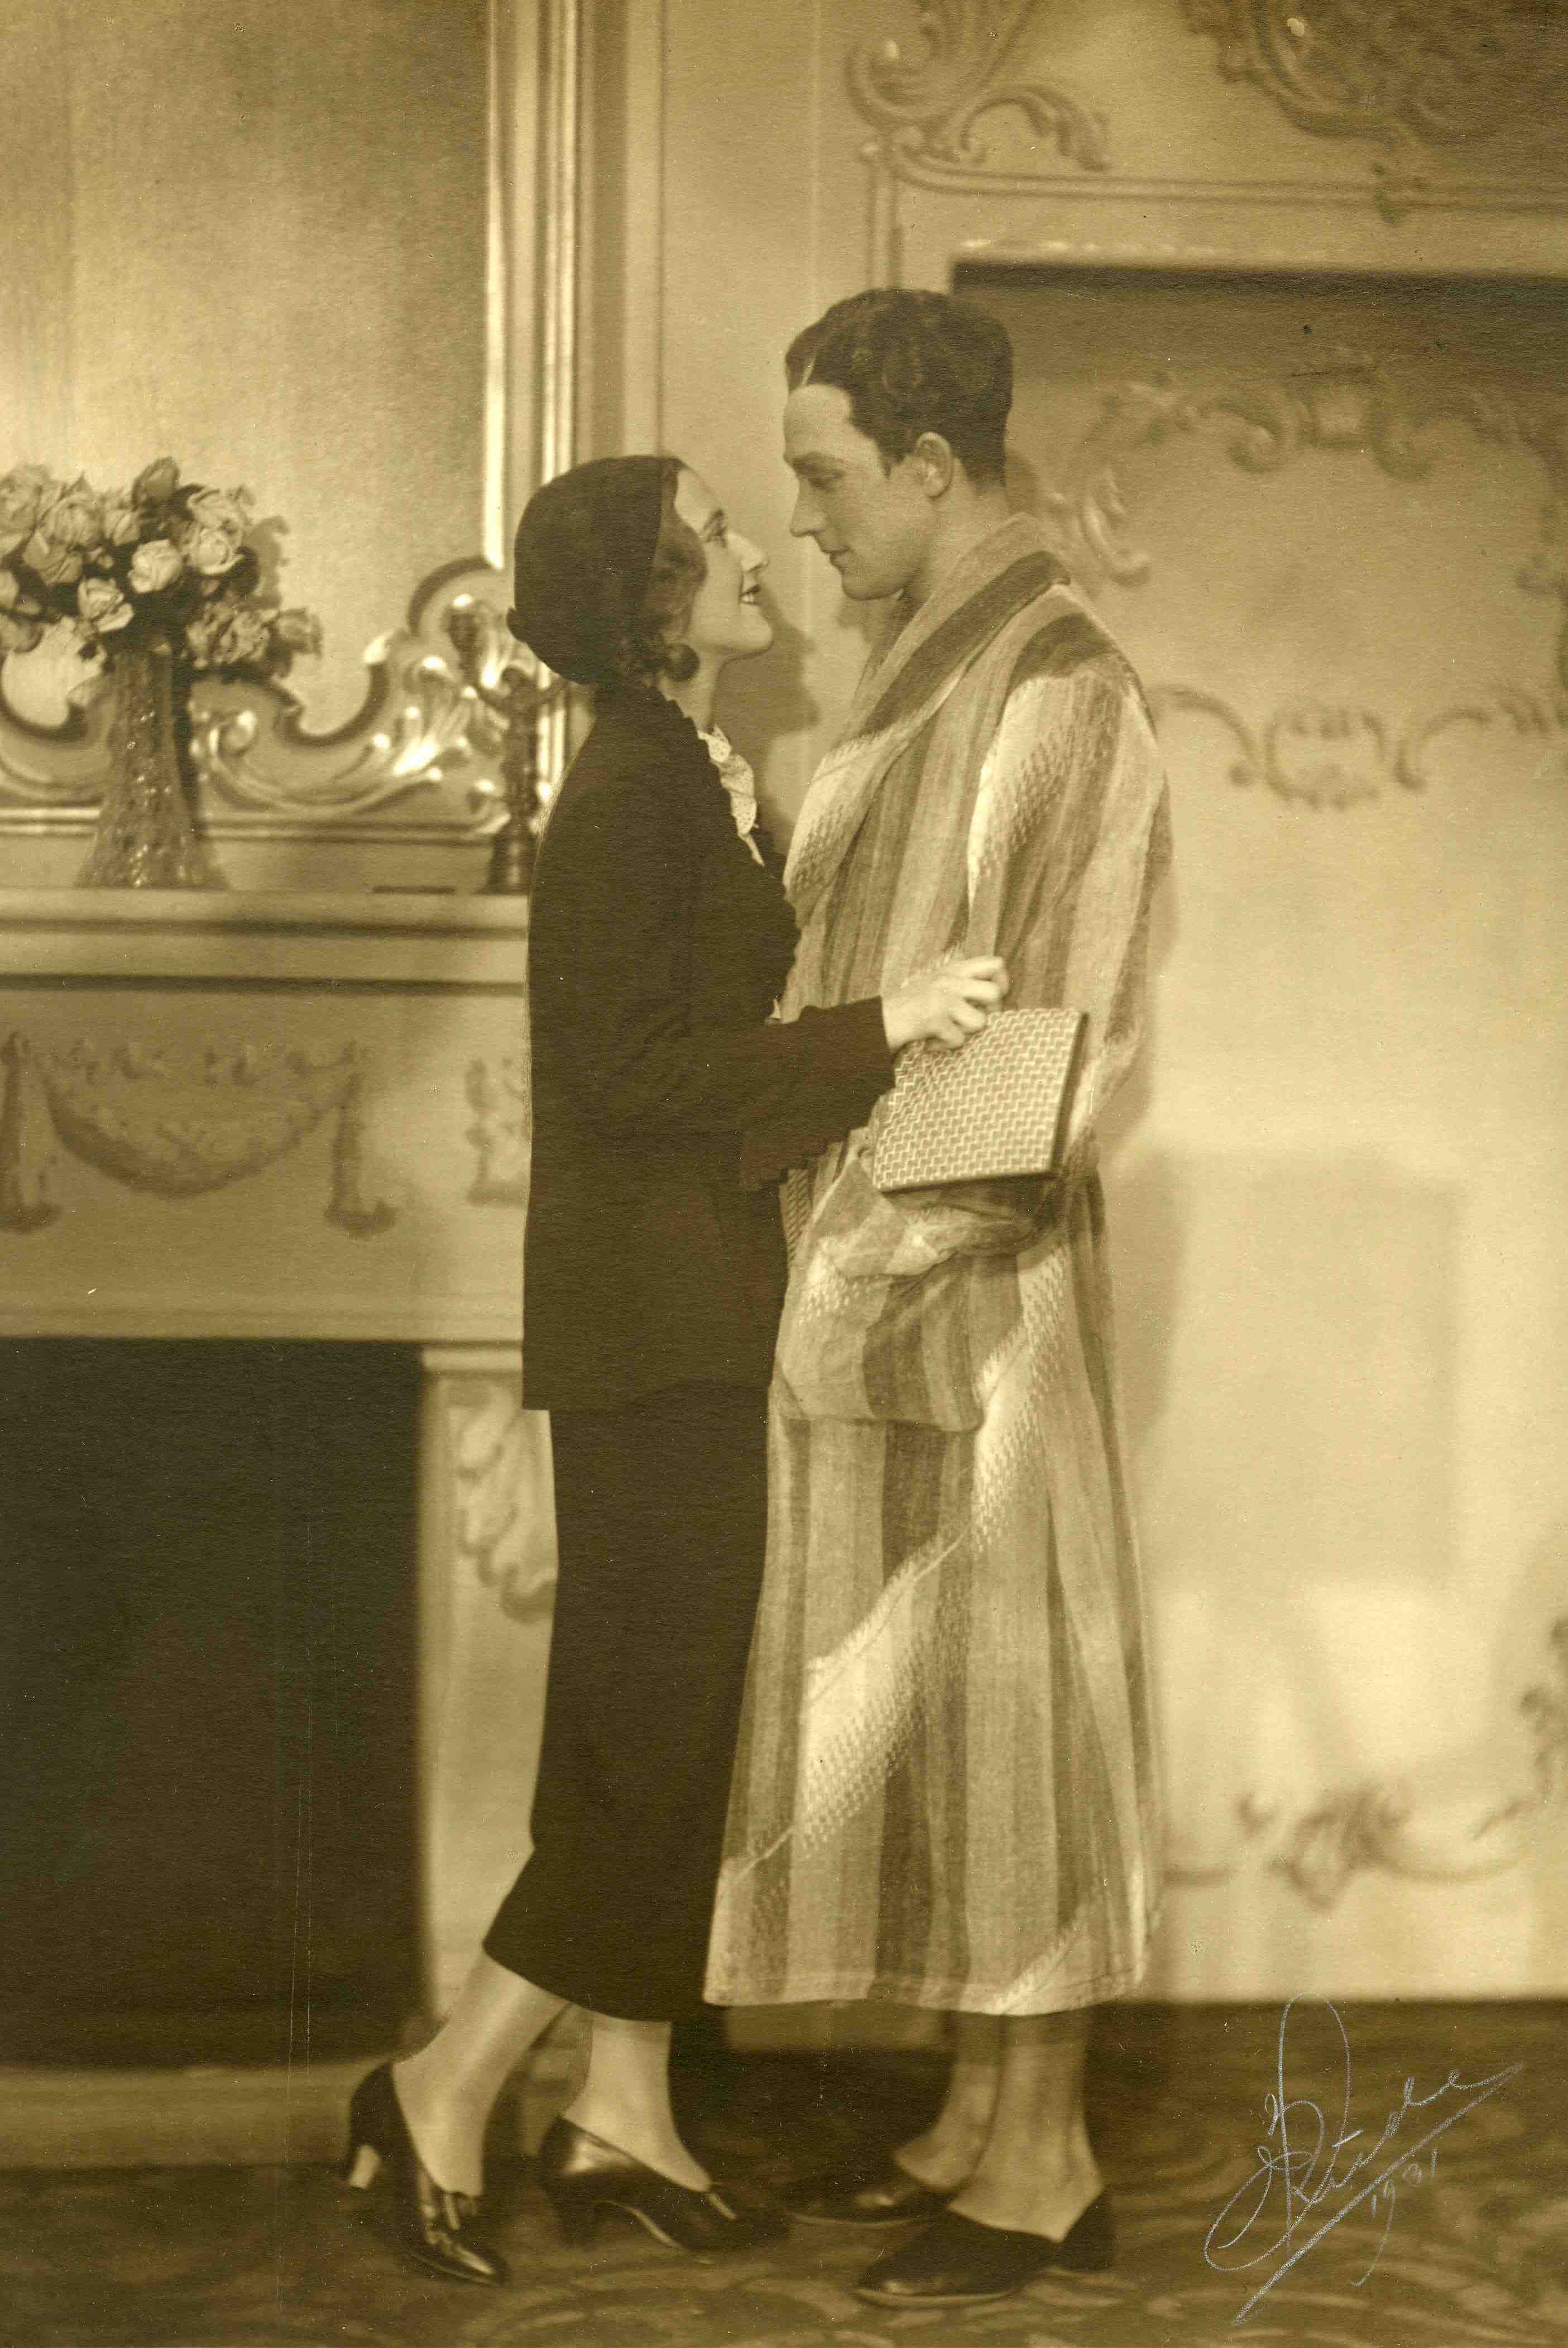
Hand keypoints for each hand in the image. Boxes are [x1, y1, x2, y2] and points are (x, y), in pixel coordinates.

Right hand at [881, 955, 1008, 1052]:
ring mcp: (942, 999)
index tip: (991, 998)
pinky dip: (946, 1046)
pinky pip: (958, 1040)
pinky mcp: (934, 1019)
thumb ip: (964, 981)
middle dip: (992, 1012)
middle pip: (995, 992)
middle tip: (976, 1018)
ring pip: (980, 1021)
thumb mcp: (939, 982)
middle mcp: (951, 980)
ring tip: (950, 1032)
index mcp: (955, 969)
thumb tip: (998, 992)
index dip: (1002, 982)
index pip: (996, 963)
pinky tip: (932, 1042)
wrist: (880, 1019)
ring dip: (966, 1033)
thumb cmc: (912, 1004)